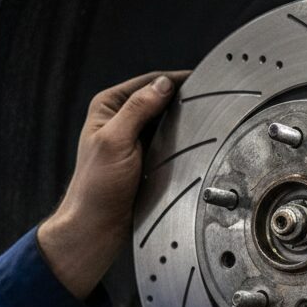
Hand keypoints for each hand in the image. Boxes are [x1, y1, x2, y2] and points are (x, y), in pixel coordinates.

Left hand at [37, 70, 189, 299]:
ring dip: (183, 123)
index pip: (148, 83)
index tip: (201, 80)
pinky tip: (193, 145)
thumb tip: (163, 85)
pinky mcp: (145, 159)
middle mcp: (121, 120)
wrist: (98, 226)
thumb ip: (138, 109)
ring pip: (166, 122)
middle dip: (181, 101)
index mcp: (108, 107)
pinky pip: (168, 143)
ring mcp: (135, 140)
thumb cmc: (98, 187)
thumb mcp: (116, 141)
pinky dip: (180, 142)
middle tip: (209, 102)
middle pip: (159, 100)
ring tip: (205, 121)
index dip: (174, 80)